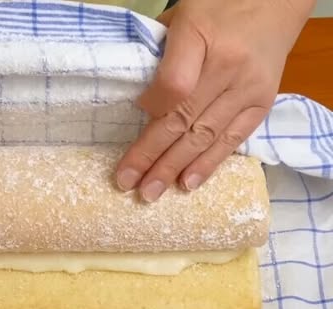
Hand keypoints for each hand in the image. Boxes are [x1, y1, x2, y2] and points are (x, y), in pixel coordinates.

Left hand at [116, 0, 312, 201]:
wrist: (276, 1)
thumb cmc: (218, 8)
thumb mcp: (182, 15)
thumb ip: (160, 53)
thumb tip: (138, 102)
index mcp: (201, 33)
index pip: (172, 86)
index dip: (150, 110)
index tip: (133, 121)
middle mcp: (227, 64)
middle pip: (183, 118)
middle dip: (152, 156)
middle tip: (128, 183)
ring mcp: (248, 87)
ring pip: (205, 135)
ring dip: (175, 168)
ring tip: (151, 193)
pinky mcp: (262, 103)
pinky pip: (232, 140)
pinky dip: (208, 164)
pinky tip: (187, 184)